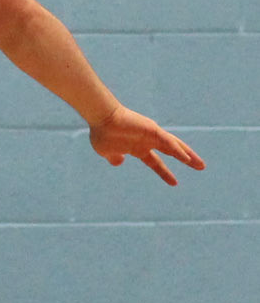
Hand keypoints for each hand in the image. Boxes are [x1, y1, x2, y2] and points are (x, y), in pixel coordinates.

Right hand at [88, 104, 205, 185]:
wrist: (101, 119)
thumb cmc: (102, 133)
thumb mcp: (106, 151)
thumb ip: (114, 157)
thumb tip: (118, 162)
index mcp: (138, 148)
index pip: (155, 162)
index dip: (165, 172)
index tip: (174, 183)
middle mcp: (148, 141)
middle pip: (173, 151)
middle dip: (187, 159)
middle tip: (201, 166)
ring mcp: (151, 135)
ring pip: (175, 146)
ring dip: (188, 155)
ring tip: (200, 165)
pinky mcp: (152, 130)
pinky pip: (168, 142)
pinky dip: (178, 150)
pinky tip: (186, 158)